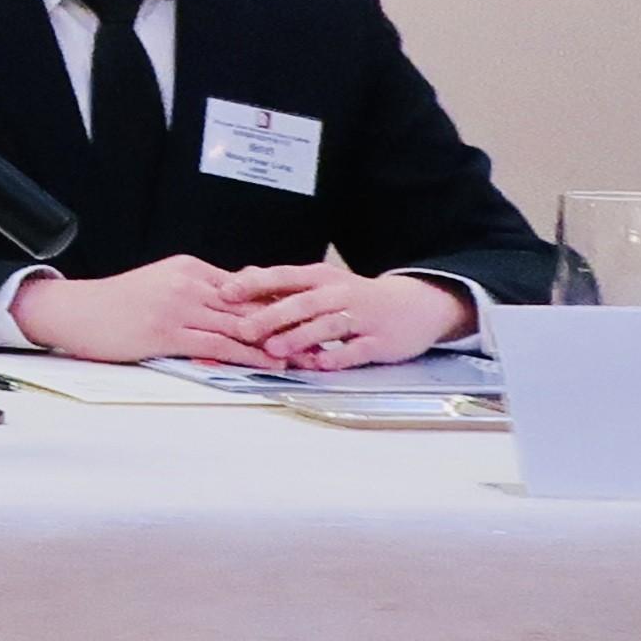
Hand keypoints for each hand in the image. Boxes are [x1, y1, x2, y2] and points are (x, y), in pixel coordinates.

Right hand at [6, 256, 280, 365]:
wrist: (73, 311)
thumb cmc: (112, 305)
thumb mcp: (158, 286)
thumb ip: (193, 292)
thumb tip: (227, 306)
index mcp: (187, 268)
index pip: (243, 286)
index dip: (277, 302)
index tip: (305, 315)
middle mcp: (187, 283)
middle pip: (248, 304)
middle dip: (286, 322)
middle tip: (318, 337)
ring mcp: (178, 307)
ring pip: (238, 325)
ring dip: (275, 342)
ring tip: (304, 355)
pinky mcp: (167, 332)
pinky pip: (217, 344)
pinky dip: (248, 354)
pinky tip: (269, 362)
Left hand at [225, 260, 473, 369]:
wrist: (415, 305)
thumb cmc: (356, 296)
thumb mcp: (321, 283)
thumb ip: (281, 284)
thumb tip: (237, 279)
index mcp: (320, 278)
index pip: (283, 277)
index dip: (254, 284)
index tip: (224, 292)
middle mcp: (340, 294)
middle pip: (302, 303)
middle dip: (272, 316)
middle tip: (243, 330)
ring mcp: (362, 317)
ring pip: (327, 326)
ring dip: (300, 337)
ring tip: (274, 349)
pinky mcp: (380, 341)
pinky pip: (358, 350)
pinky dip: (339, 356)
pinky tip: (320, 364)